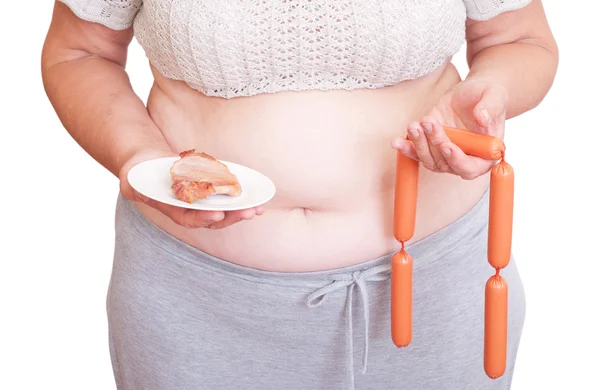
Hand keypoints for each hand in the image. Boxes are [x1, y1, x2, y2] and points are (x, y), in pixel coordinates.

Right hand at [119, 147, 264, 228]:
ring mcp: (200, 201)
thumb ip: (134, 186)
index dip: (203, 218)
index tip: (218, 214)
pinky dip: (241, 197)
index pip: (188, 218)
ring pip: (223, 210)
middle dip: (231, 217)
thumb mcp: (131, 180)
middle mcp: (188, 209)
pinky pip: (226, 195)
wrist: (146, 163)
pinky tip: (257, 197)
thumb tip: (135, 186)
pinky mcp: (208, 189)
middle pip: (212, 218)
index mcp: (171, 210)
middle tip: (248, 213)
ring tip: (258, 209)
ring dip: (241, 211)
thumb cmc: (137, 173)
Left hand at [391, 79, 507, 179]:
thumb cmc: (488, 95)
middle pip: (446, 165)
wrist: (472, 92)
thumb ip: (491, 107)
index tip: (447, 146)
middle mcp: (464, 159)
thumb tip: (482, 118)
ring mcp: (445, 154)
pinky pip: (416, 152)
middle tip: (429, 124)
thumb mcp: (494, 96)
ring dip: (419, 144)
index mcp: (485, 154)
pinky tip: (396, 142)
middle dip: (435, 146)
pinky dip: (406, 148)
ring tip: (414, 125)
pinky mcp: (430, 145)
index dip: (458, 161)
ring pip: (429, 159)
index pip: (470, 168)